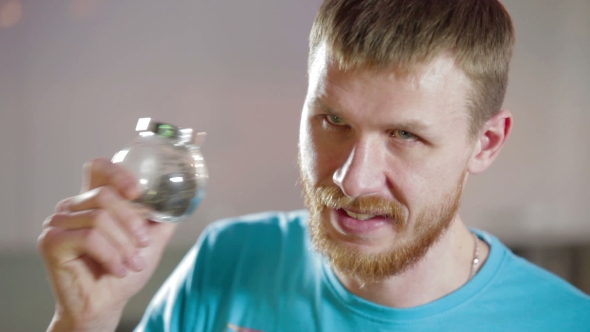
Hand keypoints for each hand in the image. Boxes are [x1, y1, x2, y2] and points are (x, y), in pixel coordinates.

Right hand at [38, 158, 177, 331]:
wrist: (106, 306)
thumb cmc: (125, 272)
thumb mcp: (151, 240)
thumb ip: (162, 218)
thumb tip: (181, 200)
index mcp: (94, 201)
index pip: (98, 168)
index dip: (117, 172)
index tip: (137, 191)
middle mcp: (73, 207)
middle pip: (105, 194)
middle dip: (132, 222)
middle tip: (144, 245)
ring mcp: (58, 222)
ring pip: (99, 218)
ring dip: (123, 245)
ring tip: (132, 264)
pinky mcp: (51, 241)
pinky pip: (88, 237)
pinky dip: (110, 255)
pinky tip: (117, 270)